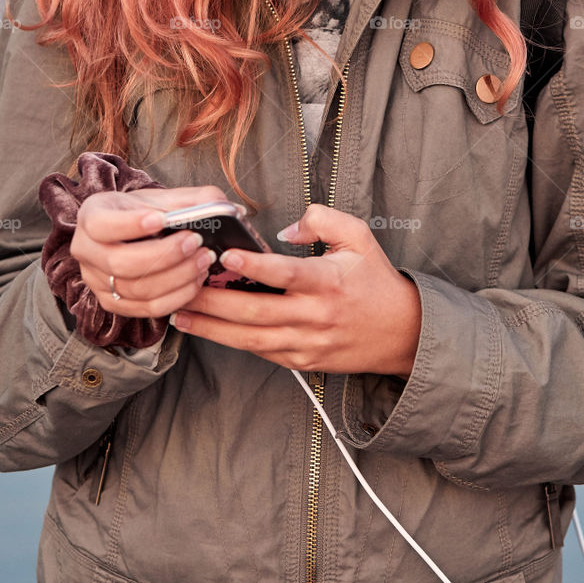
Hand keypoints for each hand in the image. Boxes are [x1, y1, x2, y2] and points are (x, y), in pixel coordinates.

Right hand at [70, 185, 227, 319]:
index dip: (130, 225)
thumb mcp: (163, 197)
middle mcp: (86, 251)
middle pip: (121, 263)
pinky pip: (146, 309)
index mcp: (92, 216)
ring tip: (204, 261)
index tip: (161, 219)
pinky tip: (195, 281)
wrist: (132, 232)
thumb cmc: (147, 212)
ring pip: (135, 289)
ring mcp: (96, 281)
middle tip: (197, 243)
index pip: (102, 225)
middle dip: (165, 255)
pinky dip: (175, 297)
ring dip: (176, 277)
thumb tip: (227, 209)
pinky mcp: (113, 303)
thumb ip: (194, 198)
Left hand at [168, 204, 422, 377]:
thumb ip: (323, 220)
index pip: (286, 273)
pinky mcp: (302, 362)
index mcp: (329, 282)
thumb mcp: (359, 237)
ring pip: (251, 339)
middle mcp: (316, 316)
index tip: (226, 254)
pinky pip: (261, 352)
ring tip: (180, 313)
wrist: (402, 334)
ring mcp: (307, 343)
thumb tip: (286, 229)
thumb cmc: (376, 280)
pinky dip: (233, 341)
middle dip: (214, 300)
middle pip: (257, 311)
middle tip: (182, 287)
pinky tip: (208, 329)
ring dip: (212, 327)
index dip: (255, 265)